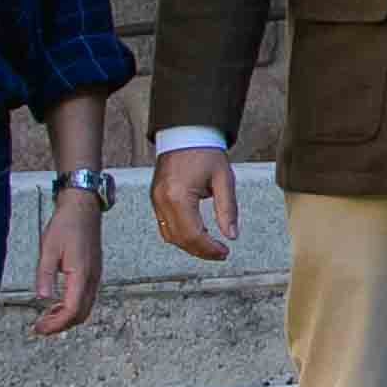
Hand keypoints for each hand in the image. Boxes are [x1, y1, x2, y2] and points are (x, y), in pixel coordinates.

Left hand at [34, 191, 102, 336]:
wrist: (83, 208)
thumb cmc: (66, 225)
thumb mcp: (48, 249)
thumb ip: (45, 275)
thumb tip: (42, 298)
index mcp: (81, 273)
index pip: (72, 310)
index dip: (55, 323)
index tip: (39, 327)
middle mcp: (92, 277)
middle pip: (81, 314)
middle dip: (61, 325)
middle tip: (40, 327)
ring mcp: (95, 275)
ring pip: (85, 308)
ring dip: (67, 317)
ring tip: (46, 317)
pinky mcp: (93, 272)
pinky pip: (86, 298)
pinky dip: (73, 307)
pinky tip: (58, 303)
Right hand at [151, 147, 240, 263]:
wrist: (186, 133)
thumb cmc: (205, 152)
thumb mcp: (224, 179)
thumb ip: (228, 209)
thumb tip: (231, 235)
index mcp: (178, 196)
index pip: (192, 234)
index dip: (209, 249)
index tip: (224, 253)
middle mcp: (162, 200)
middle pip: (179, 239)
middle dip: (200, 250)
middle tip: (220, 253)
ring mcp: (156, 200)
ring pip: (169, 235)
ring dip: (189, 245)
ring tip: (210, 246)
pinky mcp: (155, 198)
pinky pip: (164, 225)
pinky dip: (180, 234)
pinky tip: (196, 233)